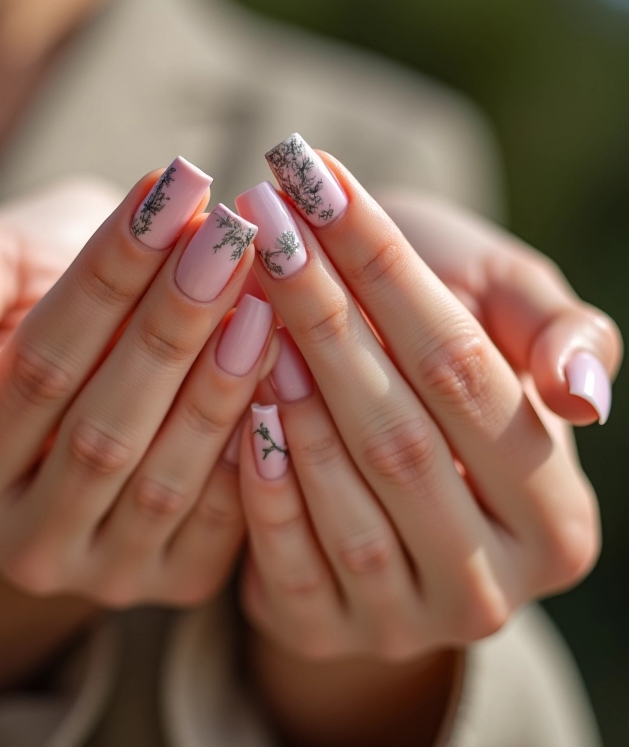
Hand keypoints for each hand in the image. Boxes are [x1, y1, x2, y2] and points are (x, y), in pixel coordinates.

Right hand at [0, 161, 275, 606]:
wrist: (92, 389)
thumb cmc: (32, 317)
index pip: (38, 365)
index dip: (106, 277)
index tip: (165, 194)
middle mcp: (24, 544)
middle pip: (103, 429)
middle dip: (172, 325)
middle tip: (229, 238)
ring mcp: (106, 573)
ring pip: (167, 479)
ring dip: (221, 384)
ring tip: (266, 298)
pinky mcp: (179, 581)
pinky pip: (223, 518)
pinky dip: (258, 443)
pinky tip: (287, 369)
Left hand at [231, 135, 620, 743]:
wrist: (374, 471)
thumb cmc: (443, 377)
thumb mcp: (505, 331)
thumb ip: (554, 339)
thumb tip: (582, 394)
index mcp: (557, 514)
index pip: (468, 373)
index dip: (392, 273)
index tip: (322, 186)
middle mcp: (493, 586)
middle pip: (401, 436)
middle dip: (326, 317)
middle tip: (266, 226)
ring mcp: (407, 622)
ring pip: (348, 506)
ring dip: (292, 399)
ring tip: (246, 309)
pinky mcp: (326, 633)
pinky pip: (289, 564)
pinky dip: (262, 485)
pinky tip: (235, 411)